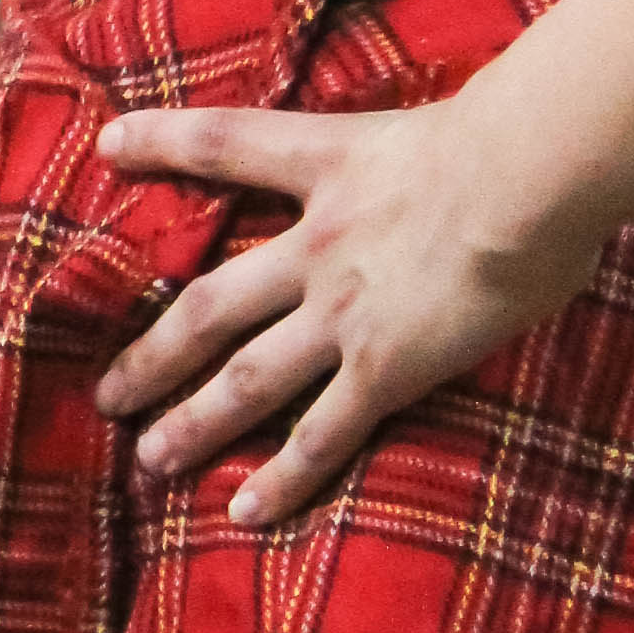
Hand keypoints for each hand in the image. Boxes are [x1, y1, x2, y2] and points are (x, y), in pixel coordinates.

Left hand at [90, 79, 607, 529]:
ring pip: (247, 379)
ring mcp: (342, 312)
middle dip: (155, 352)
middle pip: (210, 304)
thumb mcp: (442, 122)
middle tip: (107, 395)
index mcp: (326, 163)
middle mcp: (315, 244)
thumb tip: (455, 160)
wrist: (526, 175)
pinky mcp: (385, 368)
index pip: (224, 145)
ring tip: (151, 460)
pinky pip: (323, 434)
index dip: (163, 140)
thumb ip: (424, 149)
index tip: (110, 145)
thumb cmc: (513, 138)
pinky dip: (283, 476)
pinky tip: (247, 510)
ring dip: (194, 423)